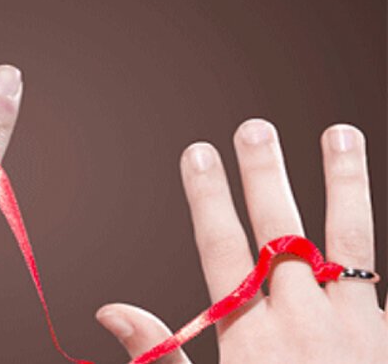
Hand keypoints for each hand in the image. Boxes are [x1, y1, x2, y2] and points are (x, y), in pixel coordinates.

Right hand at [96, 119, 385, 362]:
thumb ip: (160, 352)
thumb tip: (109, 310)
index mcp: (252, 337)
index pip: (221, 248)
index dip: (207, 196)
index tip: (197, 152)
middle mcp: (304, 321)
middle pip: (279, 231)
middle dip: (264, 174)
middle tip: (253, 128)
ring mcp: (355, 325)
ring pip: (347, 237)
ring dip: (343, 181)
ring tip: (340, 132)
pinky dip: (380, 237)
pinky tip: (376, 200)